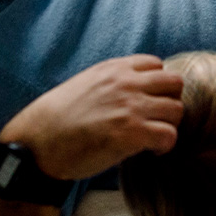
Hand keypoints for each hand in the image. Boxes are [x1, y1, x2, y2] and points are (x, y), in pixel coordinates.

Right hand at [0, 55, 184, 180]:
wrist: (38, 142)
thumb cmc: (57, 118)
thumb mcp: (85, 83)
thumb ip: (111, 82)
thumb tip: (130, 92)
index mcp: (114, 69)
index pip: (157, 64)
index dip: (157, 85)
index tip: (149, 101)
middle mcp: (127, 83)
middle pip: (175, 83)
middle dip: (170, 101)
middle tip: (157, 119)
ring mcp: (131, 107)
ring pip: (177, 110)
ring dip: (169, 125)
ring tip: (154, 137)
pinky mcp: (132, 133)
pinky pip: (169, 135)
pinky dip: (165, 146)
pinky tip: (151, 151)